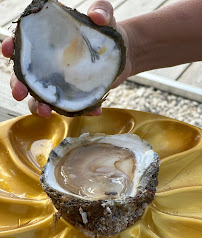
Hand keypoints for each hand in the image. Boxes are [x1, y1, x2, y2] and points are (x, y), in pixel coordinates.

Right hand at [2, 1, 130, 117]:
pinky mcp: (74, 95)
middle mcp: (50, 65)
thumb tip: (96, 16)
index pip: (24, 44)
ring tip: (46, 112)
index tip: (9, 50)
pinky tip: (94, 110)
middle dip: (18, 85)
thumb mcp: (107, 17)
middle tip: (20, 93)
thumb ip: (102, 10)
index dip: (12, 47)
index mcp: (49, 43)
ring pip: (41, 97)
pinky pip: (70, 107)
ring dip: (38, 106)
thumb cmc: (109, 33)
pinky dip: (78, 111)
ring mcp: (61, 82)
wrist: (124, 55)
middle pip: (26, 76)